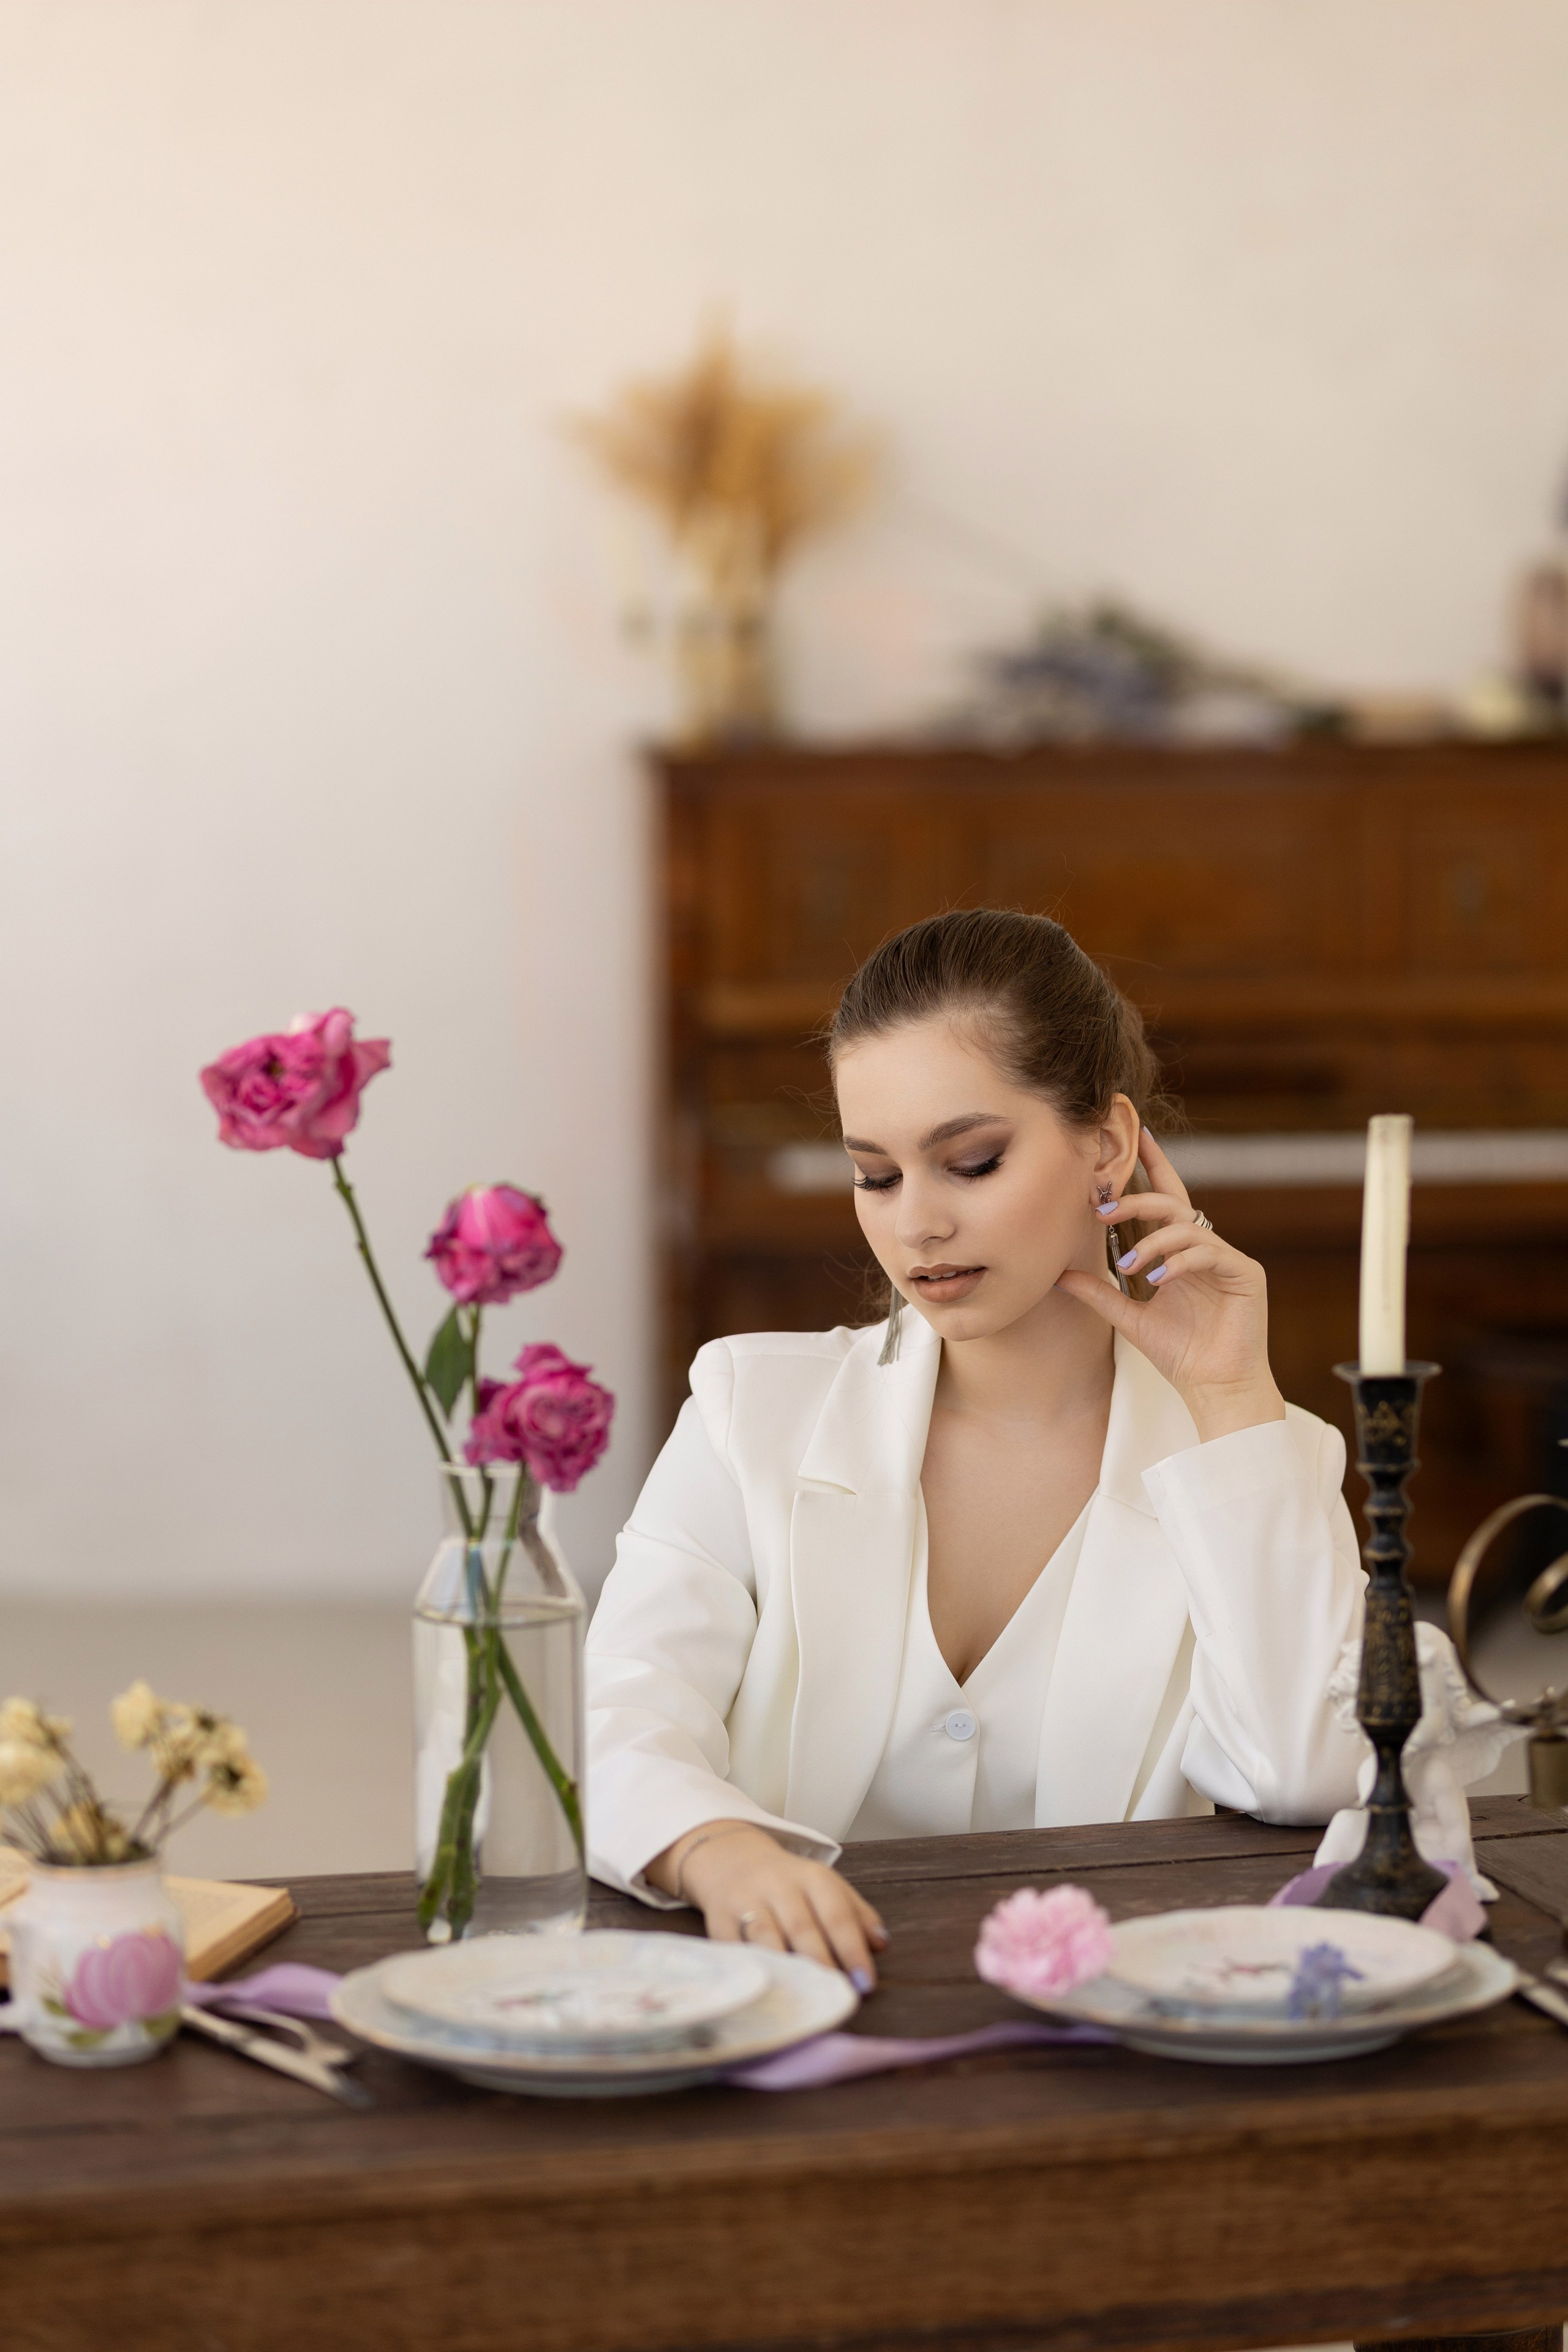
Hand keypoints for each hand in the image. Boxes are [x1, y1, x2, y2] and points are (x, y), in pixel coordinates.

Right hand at [649, 1821, 887, 1988]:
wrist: (730, 1860)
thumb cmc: (789, 1884)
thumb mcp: (826, 1886)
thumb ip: (856, 1913)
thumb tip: (881, 1945)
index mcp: (812, 1877)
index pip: (837, 1915)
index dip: (852, 1951)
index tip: (866, 1984)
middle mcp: (778, 1887)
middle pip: (802, 1928)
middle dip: (822, 1964)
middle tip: (838, 1996)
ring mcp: (746, 1903)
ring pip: (767, 1937)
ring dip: (787, 1967)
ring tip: (805, 1996)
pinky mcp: (719, 1922)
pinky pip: (735, 1949)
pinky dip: (751, 1969)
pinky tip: (767, 1989)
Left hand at [1055, 1130, 1284, 1442]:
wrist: (1215, 1388)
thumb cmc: (1181, 1354)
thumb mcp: (1130, 1317)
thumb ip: (1099, 1293)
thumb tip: (1057, 1275)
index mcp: (1182, 1253)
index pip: (1166, 1200)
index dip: (1153, 1167)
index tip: (1135, 1138)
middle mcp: (1207, 1249)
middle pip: (1173, 1204)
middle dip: (1137, 1200)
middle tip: (1103, 1209)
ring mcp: (1229, 1260)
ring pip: (1188, 1227)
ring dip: (1153, 1241)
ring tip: (1130, 1264)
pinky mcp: (1247, 1274)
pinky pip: (1210, 1253)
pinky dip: (1181, 1261)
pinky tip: (1159, 1278)